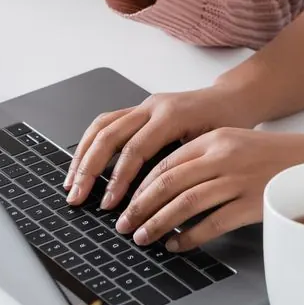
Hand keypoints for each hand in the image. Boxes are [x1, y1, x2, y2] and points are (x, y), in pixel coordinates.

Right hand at [65, 83, 259, 210]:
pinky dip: (90, 144)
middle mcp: (152, 107)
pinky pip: (107, 124)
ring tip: (71, 183)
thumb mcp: (213, 148)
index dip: (118, 179)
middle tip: (77, 196)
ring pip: (101, 126)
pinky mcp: (139, 111)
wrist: (232, 100)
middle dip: (89, 169)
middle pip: (109, 135)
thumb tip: (158, 203)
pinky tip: (83, 164)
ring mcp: (143, 107)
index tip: (109, 204)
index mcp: (171, 115)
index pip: (135, 149)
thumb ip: (184, 168)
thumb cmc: (228, 124)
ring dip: (83, 156)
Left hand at [114, 129, 303, 251]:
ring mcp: (237, 180)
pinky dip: (188, 236)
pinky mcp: (250, 204)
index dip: (141, 183)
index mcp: (215, 138)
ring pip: (184, 204)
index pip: (167, 161)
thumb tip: (164, 182)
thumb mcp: (235, 142)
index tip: (126, 200)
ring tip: (143, 237)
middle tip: (124, 224)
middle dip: (141, 206)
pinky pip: (210, 224)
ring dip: (158, 223)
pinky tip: (176, 245)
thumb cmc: (272, 156)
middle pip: (169, 183)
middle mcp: (223, 156)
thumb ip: (202, 156)